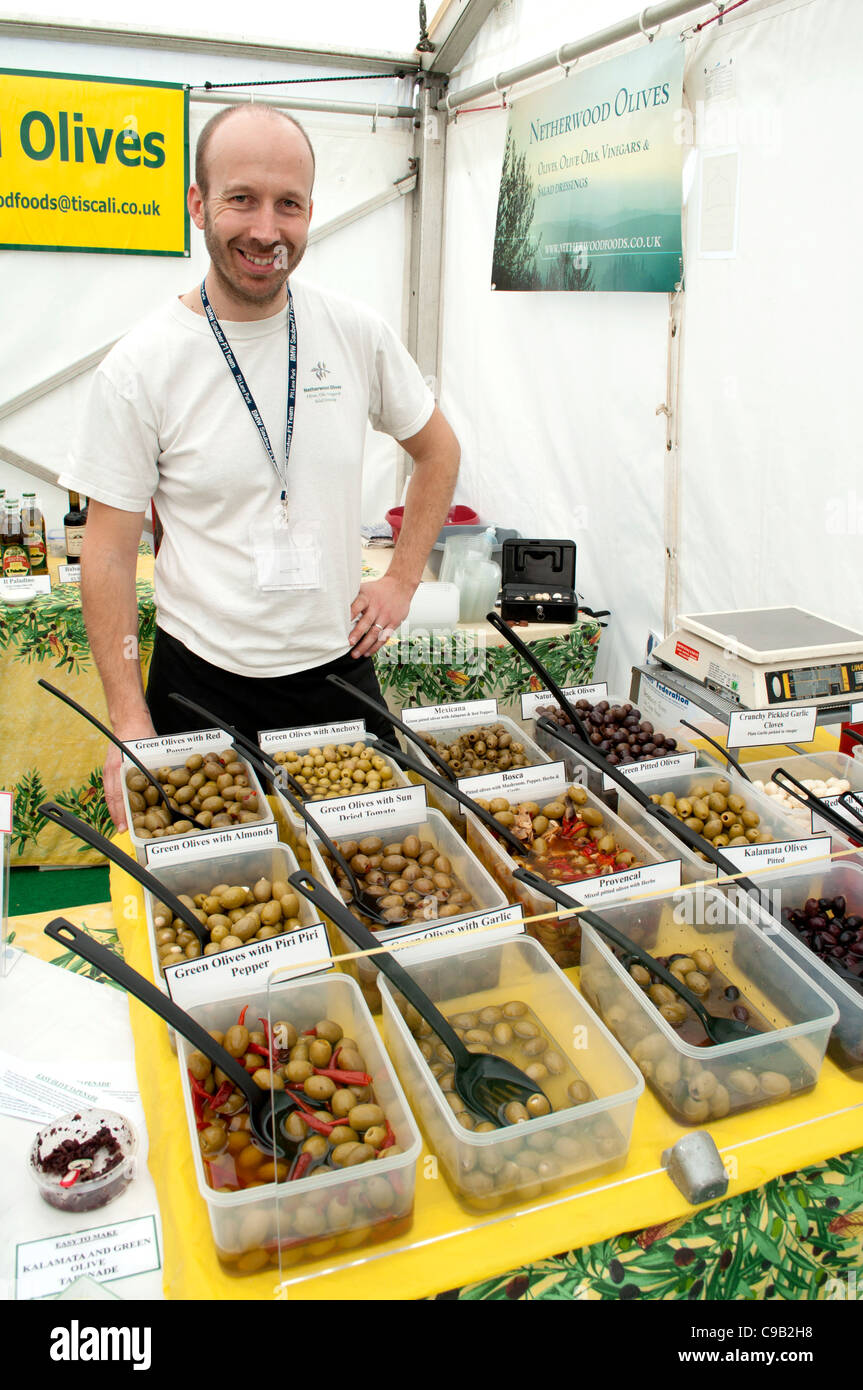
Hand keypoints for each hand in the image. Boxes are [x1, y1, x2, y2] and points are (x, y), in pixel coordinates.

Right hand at [104, 717, 156, 831]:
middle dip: (117, 816)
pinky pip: (111, 788)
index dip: (121, 813)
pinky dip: (114, 800)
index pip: (118, 796)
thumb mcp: (149, 751)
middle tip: (122, 831)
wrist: (129, 720)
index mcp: (120, 767)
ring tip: (120, 824)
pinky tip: (120, 807)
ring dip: (115, 810)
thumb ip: (154, 768)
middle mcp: (112, 771)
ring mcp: (109, 770)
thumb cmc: (140, 734)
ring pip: (110, 794)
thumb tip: (165, 786)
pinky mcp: (110, 768)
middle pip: (113, 798)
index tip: (123, 826)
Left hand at [348, 576, 413, 658]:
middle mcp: (377, 607)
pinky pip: (384, 637)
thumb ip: (352, 596)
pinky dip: (375, 647)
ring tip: (355, 654)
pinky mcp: (394, 623)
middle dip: (357, 633)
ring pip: (375, 633)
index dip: (350, 614)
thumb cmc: (378, 589)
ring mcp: (386, 616)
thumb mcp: (365, 588)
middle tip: (349, 643)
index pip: (358, 605)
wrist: (400, 586)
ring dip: (365, 645)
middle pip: (367, 621)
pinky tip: (367, 653)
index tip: (342, 623)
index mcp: (367, 597)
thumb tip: (334, 603)